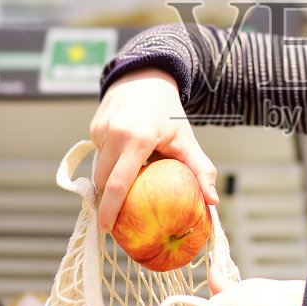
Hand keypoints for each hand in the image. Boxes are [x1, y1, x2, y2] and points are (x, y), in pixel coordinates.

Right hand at [90, 67, 219, 229]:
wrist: (145, 77)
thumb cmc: (169, 112)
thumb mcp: (187, 139)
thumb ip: (201, 169)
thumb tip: (213, 200)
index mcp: (138, 138)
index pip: (119, 183)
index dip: (110, 210)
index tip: (108, 228)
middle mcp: (115, 133)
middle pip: (104, 180)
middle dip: (109, 200)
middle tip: (120, 216)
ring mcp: (100, 129)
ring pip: (100, 168)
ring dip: (111, 179)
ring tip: (128, 183)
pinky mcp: (93, 127)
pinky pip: (99, 154)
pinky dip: (110, 162)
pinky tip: (124, 158)